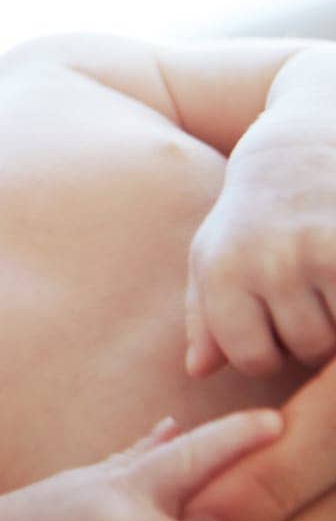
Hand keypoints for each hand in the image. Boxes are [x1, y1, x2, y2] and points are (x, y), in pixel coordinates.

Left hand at [185, 139, 335, 377]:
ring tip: (327, 281)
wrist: (299, 149)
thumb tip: (197, 372)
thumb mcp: (213, 258)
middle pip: (305, 347)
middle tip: (308, 292)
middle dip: (311, 332)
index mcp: (223, 270)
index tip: (273, 326)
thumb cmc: (251, 215)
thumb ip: (205, 319)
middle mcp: (270, 260)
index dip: (269, 352)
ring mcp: (320, 251)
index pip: (252, 358)